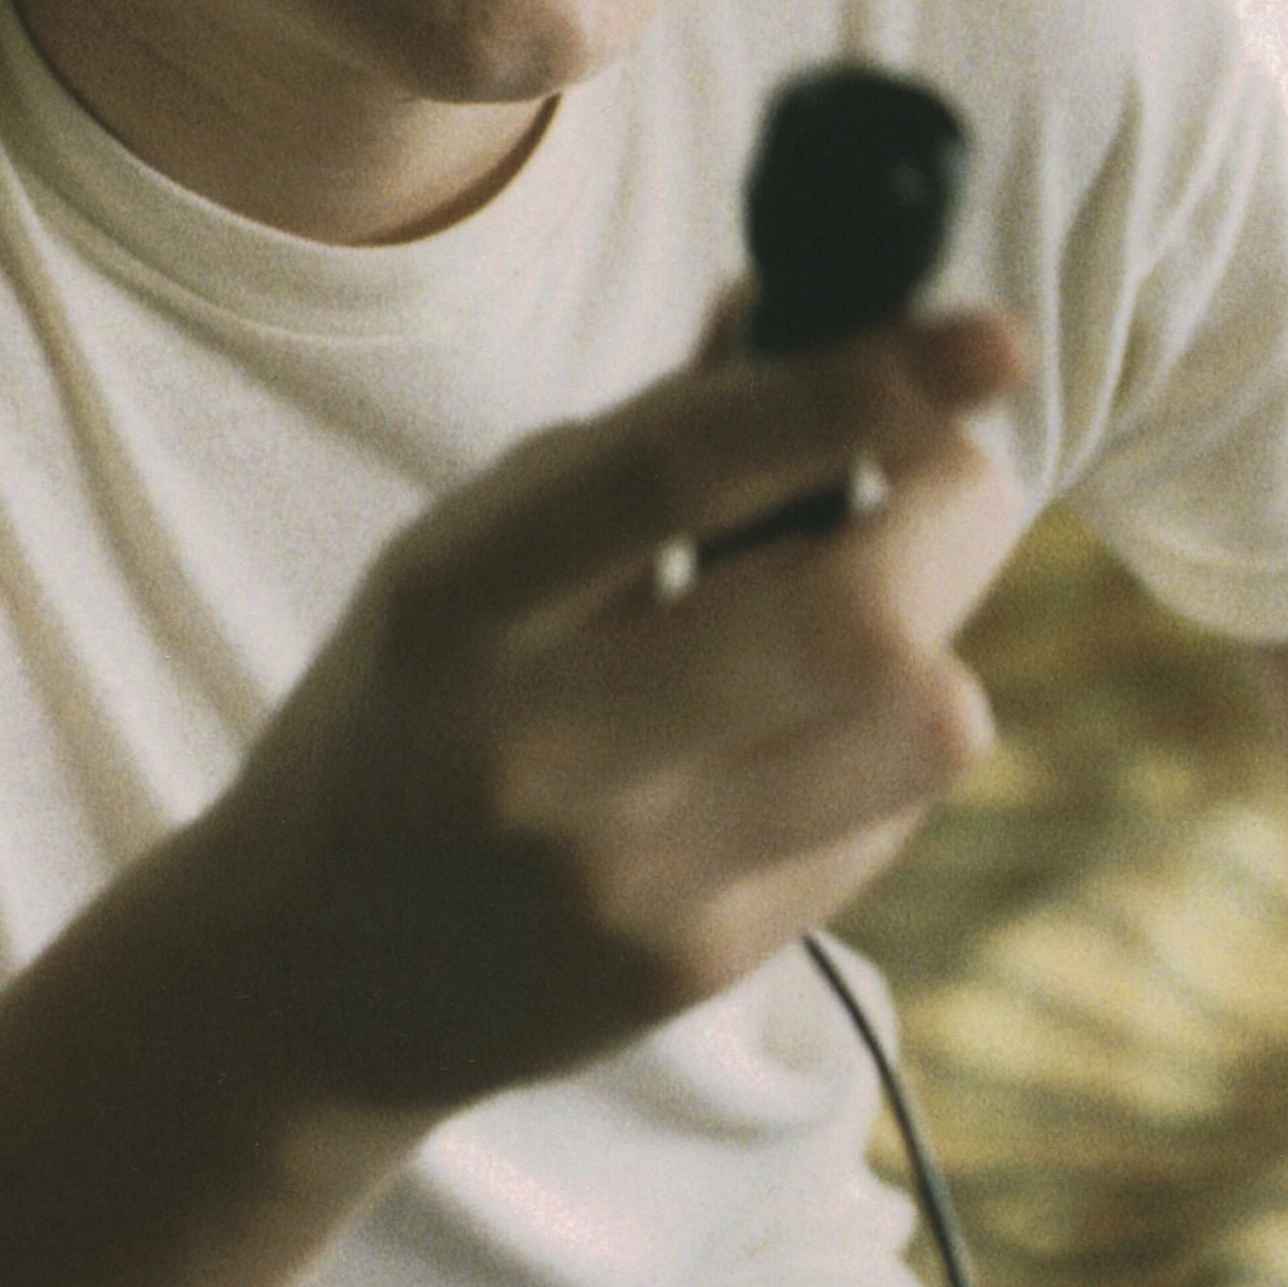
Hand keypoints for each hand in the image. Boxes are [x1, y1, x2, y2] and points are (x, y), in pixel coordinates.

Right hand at [189, 308, 1029, 1120]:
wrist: (306, 980)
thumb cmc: (415, 713)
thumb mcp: (469, 557)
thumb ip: (639, 441)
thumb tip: (817, 307)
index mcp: (456, 601)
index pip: (681, 469)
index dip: (855, 391)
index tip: (981, 338)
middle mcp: (538, 747)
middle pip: (849, 615)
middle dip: (952, 512)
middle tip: (952, 470)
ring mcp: (626, 875)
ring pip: (913, 727)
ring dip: (937, 640)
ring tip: (874, 620)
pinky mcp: (696, 965)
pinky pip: (882, 820)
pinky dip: (881, 750)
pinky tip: (803, 738)